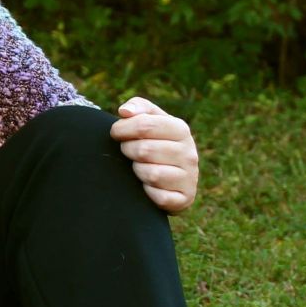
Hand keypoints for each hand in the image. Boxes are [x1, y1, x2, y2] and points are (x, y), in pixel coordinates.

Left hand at [111, 96, 198, 213]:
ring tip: (139, 166)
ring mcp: (189, 177)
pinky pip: (159, 197)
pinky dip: (147, 192)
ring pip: (151, 174)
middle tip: (128, 151)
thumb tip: (125, 112)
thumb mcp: (151, 120)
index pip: (145, 125)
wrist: (173, 176)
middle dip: (128, 150)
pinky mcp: (184, 199)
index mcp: (180, 129)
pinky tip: (148, 186)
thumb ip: (138, 107)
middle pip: (144, 150)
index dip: (122, 129)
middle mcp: (189, 153)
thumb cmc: (156, 142)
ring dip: (137, 171)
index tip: (116, 133)